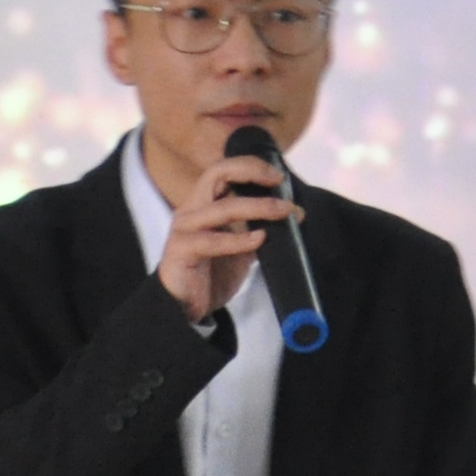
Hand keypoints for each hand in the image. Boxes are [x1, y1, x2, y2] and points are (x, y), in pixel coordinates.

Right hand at [155, 167, 299, 323]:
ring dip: (258, 206)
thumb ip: (260, 229)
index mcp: (203, 204)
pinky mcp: (180, 250)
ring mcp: (184, 228)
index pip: (223, 170)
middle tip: (278, 181)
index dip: (251, 166)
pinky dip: (238, 239)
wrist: (185, 309)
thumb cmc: (212, 274)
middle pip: (217, 173)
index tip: (279, 176)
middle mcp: (191, 209)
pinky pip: (212, 241)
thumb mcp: (241, 249)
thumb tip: (295, 214)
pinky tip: (259, 239)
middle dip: (250, 172)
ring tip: (283, 211)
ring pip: (223, 207)